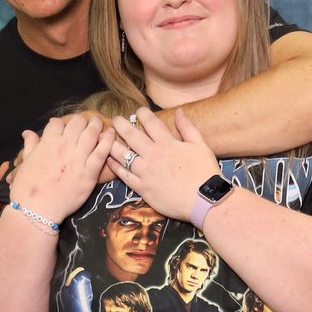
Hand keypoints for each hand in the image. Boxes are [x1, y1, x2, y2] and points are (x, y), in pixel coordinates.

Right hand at [10, 114, 114, 224]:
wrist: (37, 209)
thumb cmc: (27, 188)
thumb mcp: (26, 162)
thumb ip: (30, 145)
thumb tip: (27, 132)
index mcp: (47, 142)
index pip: (57, 123)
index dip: (62, 123)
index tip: (64, 128)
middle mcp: (64, 146)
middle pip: (77, 123)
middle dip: (82, 121)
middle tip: (86, 123)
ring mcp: (78, 158)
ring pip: (91, 133)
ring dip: (96, 125)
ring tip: (99, 124)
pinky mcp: (90, 172)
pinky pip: (102, 151)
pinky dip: (107, 140)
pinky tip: (110, 134)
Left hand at [108, 107, 219, 222]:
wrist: (204, 200)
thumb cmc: (205, 173)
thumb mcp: (201, 145)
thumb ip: (188, 128)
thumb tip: (179, 111)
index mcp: (167, 143)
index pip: (151, 123)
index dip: (142, 114)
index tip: (138, 111)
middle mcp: (153, 155)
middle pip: (132, 136)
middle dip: (121, 125)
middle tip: (115, 120)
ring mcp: (146, 172)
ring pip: (123, 154)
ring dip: (112, 144)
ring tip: (105, 138)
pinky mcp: (142, 188)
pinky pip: (124, 175)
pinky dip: (115, 166)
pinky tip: (109, 160)